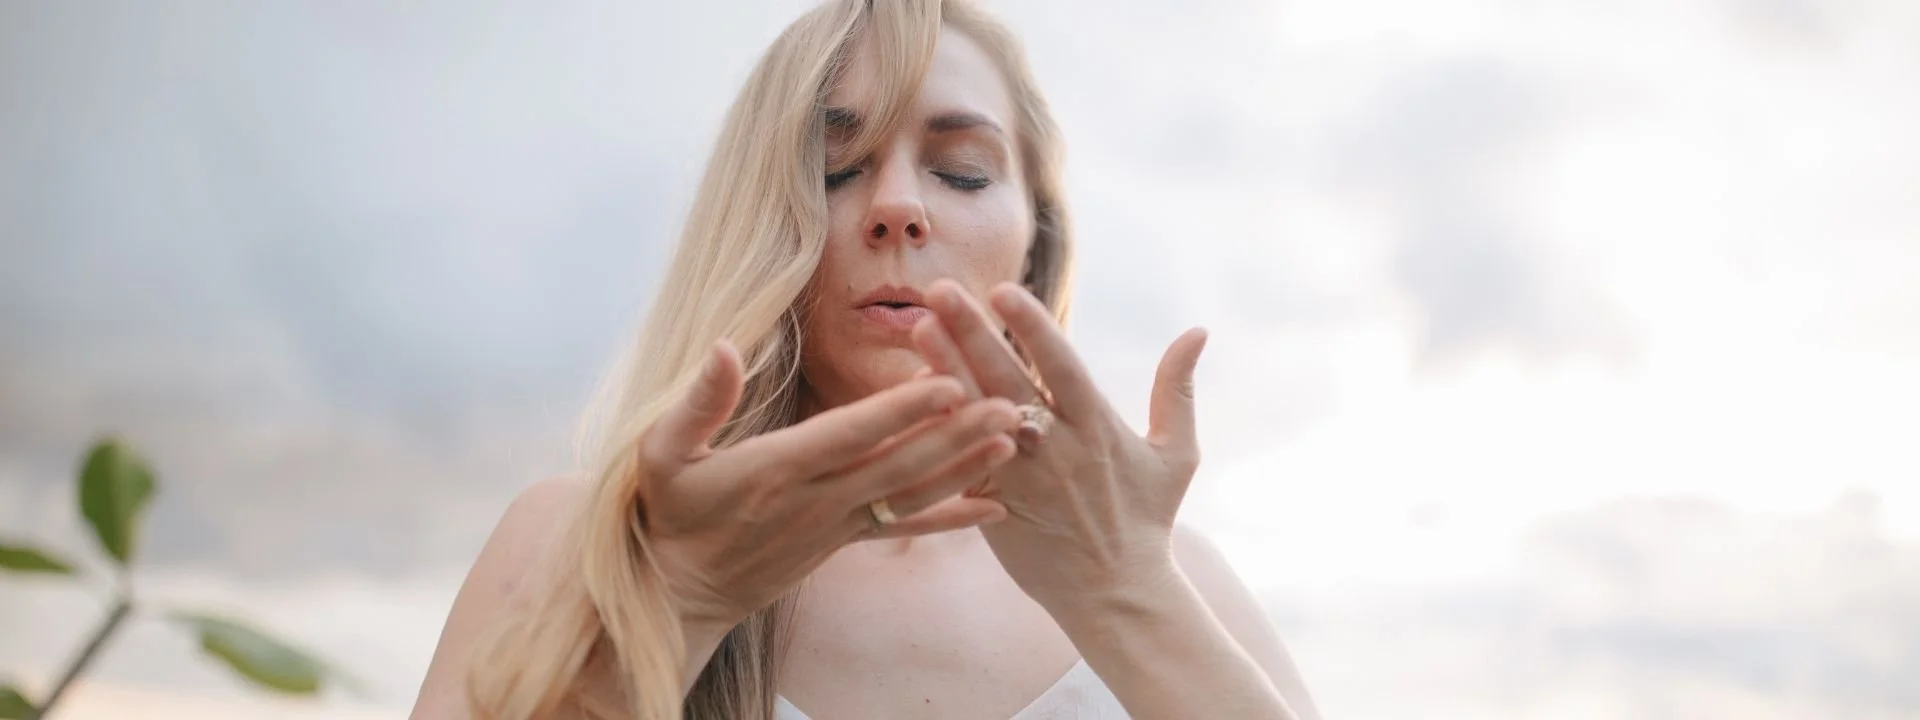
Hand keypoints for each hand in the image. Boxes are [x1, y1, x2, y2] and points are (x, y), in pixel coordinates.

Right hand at [637, 340, 1021, 630]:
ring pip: (911, 495)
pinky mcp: (843, 541)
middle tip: (1008, 406)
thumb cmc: (669, 512)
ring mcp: (834, 524)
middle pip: (898, 464)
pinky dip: (951, 519)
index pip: (849, 434)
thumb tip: (724, 345)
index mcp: (776, 468)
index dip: (900, 410)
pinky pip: (904, 528)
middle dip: (956, 435)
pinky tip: (995, 508)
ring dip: (965, 469)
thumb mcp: (661, 453)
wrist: (678, 591)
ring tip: (1013, 442)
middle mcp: (815, 499)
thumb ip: (697, 401)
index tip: (946, 382)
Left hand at [912, 280, 1207, 609]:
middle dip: (973, 333)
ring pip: (976, 419)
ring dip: (945, 371)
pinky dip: (938, 429)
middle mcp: (1057, 450)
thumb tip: (1198, 331)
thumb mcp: (1176, 454)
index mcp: (1099, 428)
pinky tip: (911, 395)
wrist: (1116, 594)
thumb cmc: (1147, 520)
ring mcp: (1020, 479)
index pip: (1062, 366)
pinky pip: (959, 463)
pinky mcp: (993, 507)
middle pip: (1008, 381)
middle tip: (940, 290)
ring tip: (917, 328)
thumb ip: (1178, 390)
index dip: (1033, 328)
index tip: (1004, 290)